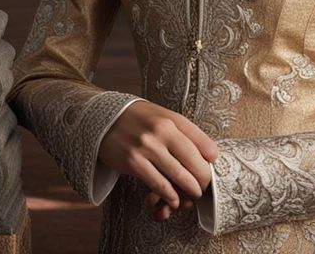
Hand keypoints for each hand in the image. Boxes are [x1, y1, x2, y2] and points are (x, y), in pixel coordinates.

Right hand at [97, 100, 217, 218]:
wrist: (102, 117)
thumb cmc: (138, 119)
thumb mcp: (162, 115)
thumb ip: (186, 132)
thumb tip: (212, 155)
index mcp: (172, 119)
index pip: (205, 146)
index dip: (211, 165)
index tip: (209, 172)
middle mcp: (161, 131)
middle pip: (196, 166)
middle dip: (203, 183)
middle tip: (201, 189)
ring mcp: (146, 147)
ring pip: (180, 178)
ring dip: (189, 193)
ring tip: (189, 196)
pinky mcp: (133, 162)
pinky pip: (160, 186)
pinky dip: (170, 197)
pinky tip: (172, 199)